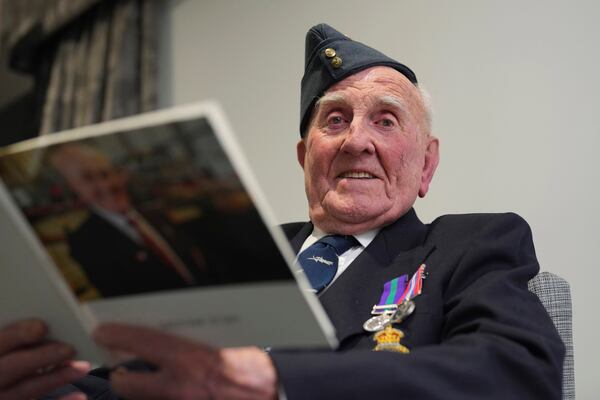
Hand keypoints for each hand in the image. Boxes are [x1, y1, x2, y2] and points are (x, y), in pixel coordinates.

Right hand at [0, 319, 89, 399]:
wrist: (10, 380)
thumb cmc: (15, 353)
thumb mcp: (11, 344)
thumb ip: (20, 336)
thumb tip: (48, 325)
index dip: (17, 334)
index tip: (42, 327)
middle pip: (11, 367)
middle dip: (41, 357)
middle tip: (69, 349)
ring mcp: (3, 396)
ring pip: (26, 389)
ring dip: (56, 378)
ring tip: (83, 367)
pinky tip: (81, 395)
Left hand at [94, 323, 277, 399]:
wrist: (271, 395)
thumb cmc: (255, 371)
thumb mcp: (224, 348)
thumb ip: (194, 347)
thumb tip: (171, 341)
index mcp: (191, 359)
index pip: (143, 342)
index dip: (118, 336)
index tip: (102, 332)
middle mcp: (179, 387)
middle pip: (126, 383)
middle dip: (119, 378)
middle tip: (118, 371)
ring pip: (141, 398)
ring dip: (141, 391)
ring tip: (142, 385)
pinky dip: (160, 398)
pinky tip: (170, 394)